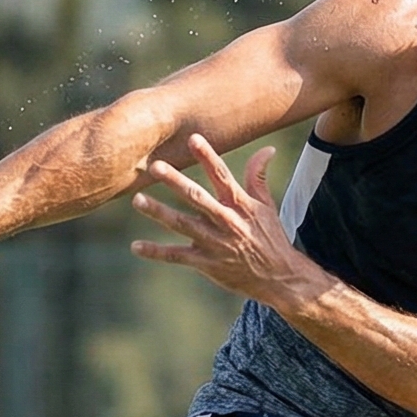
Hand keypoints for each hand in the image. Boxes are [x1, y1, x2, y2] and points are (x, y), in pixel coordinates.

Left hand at [128, 135, 330, 310]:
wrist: (280, 278)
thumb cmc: (271, 238)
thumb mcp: (267, 206)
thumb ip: (258, 177)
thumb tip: (267, 148)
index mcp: (240, 205)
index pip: (222, 176)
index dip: (208, 157)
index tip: (193, 139)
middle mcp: (226, 221)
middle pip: (197, 197)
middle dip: (176, 182)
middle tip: (156, 167)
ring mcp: (215, 243)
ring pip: (183, 225)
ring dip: (160, 212)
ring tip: (138, 200)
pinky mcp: (206, 264)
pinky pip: (177, 257)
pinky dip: (156, 252)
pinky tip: (136, 246)